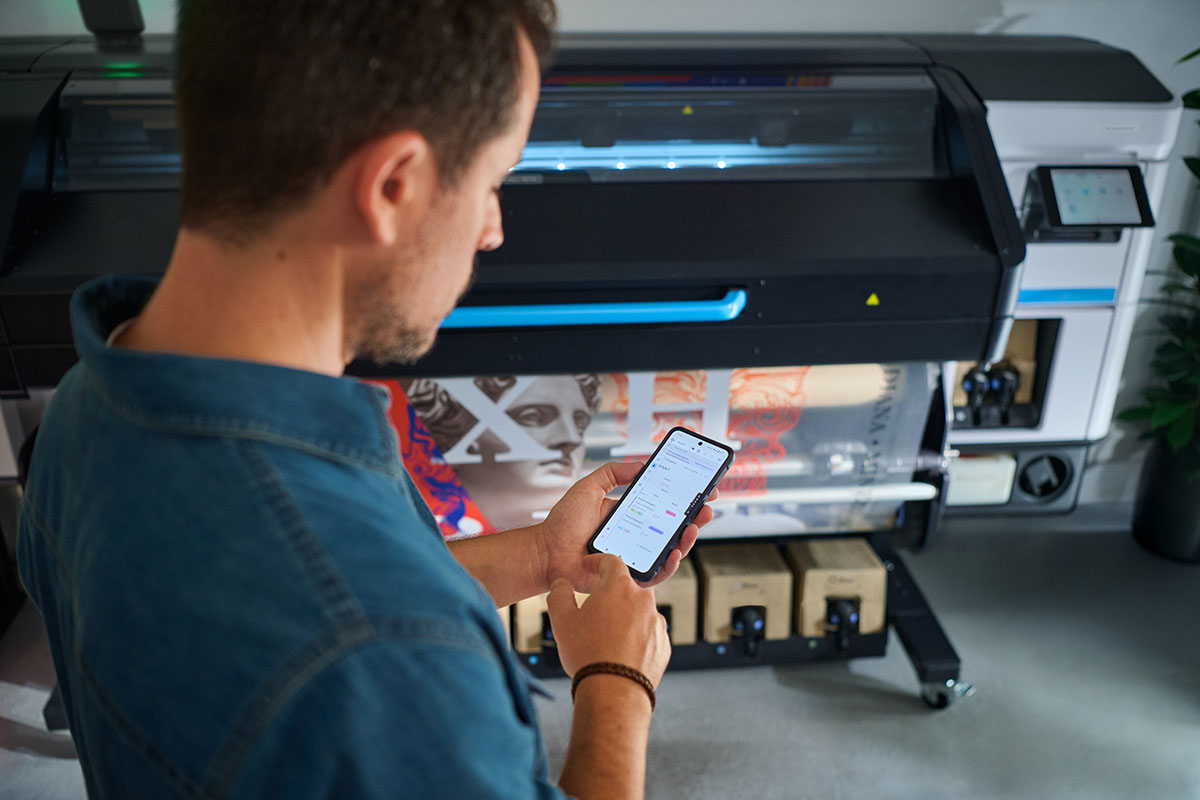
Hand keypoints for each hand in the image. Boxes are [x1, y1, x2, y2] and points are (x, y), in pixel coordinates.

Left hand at [535, 461, 716, 592]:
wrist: (546, 552)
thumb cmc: (562, 524)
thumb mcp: (589, 487)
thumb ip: (612, 472)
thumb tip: (641, 464)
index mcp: (629, 515)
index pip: (663, 506)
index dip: (683, 499)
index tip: (700, 488)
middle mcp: (636, 536)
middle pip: (673, 528)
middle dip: (695, 517)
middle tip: (707, 506)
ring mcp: (634, 556)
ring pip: (670, 551)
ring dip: (688, 539)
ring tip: (695, 525)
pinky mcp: (629, 576)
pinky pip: (656, 574)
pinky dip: (670, 564)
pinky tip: (676, 551)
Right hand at [547, 555, 670, 684]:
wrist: (614, 692)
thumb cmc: (588, 654)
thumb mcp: (561, 620)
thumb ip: (559, 594)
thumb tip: (561, 584)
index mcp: (619, 587)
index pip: (610, 561)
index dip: (596, 561)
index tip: (589, 566)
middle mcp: (643, 600)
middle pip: (627, 587)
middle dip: (611, 593)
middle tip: (595, 606)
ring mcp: (657, 623)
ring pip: (639, 611)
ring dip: (625, 617)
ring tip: (606, 636)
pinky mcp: (663, 645)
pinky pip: (648, 634)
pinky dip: (636, 637)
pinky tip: (620, 651)